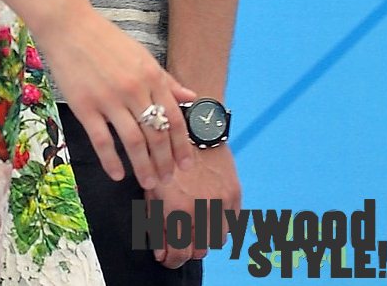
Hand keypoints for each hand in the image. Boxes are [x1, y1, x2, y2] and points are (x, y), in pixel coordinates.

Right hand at [37, 6, 195, 191]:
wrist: (68, 26)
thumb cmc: (105, 39)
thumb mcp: (141, 54)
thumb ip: (165, 79)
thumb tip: (191, 98)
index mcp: (151, 76)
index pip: (174, 118)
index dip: (182, 145)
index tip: (186, 165)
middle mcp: (134, 89)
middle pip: (156, 134)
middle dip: (165, 161)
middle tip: (167, 180)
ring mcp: (109, 99)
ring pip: (134, 142)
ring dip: (144, 166)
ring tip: (150, 182)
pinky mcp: (84, 106)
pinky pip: (102, 141)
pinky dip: (111, 161)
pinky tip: (118, 175)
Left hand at [145, 142, 240, 267]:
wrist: (194, 125)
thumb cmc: (166, 154)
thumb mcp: (152, 186)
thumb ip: (155, 221)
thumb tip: (160, 251)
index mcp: (176, 210)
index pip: (177, 254)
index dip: (170, 260)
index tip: (165, 258)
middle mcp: (200, 210)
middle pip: (197, 252)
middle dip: (185, 250)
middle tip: (177, 243)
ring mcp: (220, 203)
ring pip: (215, 242)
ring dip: (203, 240)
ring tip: (193, 228)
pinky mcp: (234, 195)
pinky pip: (231, 225)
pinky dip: (220, 226)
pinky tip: (208, 217)